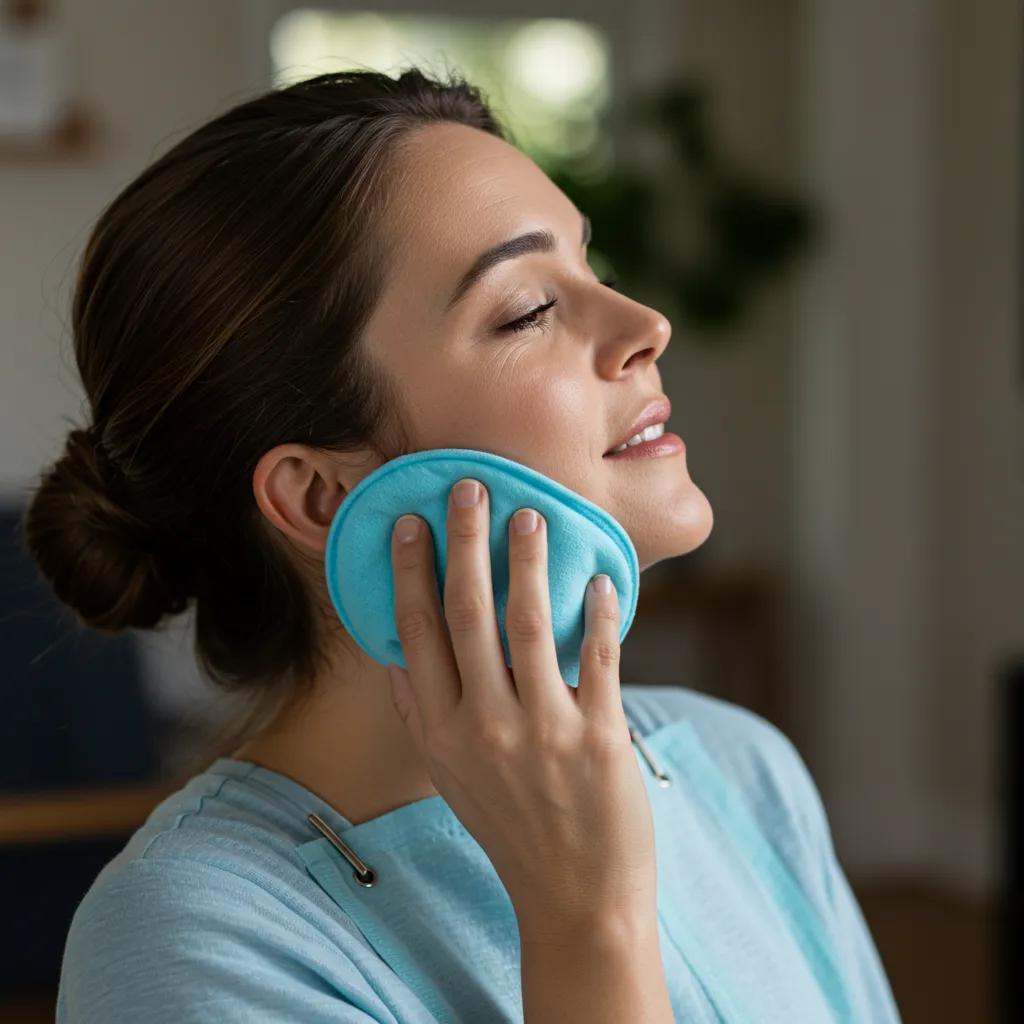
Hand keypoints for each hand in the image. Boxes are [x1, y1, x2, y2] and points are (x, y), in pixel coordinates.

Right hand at [386, 477, 656, 938]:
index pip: (416, 634)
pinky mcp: (600, 740)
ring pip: (527, 624)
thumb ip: (421, 715)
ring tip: (530, 515)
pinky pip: (596, 659)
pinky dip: (598, 615)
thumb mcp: (449, 779)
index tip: (412, 522)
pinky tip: (600, 580)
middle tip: (470, 488)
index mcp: (441, 733)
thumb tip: (395, 651)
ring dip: (528, 561)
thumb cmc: (510, 831)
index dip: (412, 572)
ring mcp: (543, 734)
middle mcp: (483, 728)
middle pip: (467, 614)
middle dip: (465, 542)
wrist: (575, 900)